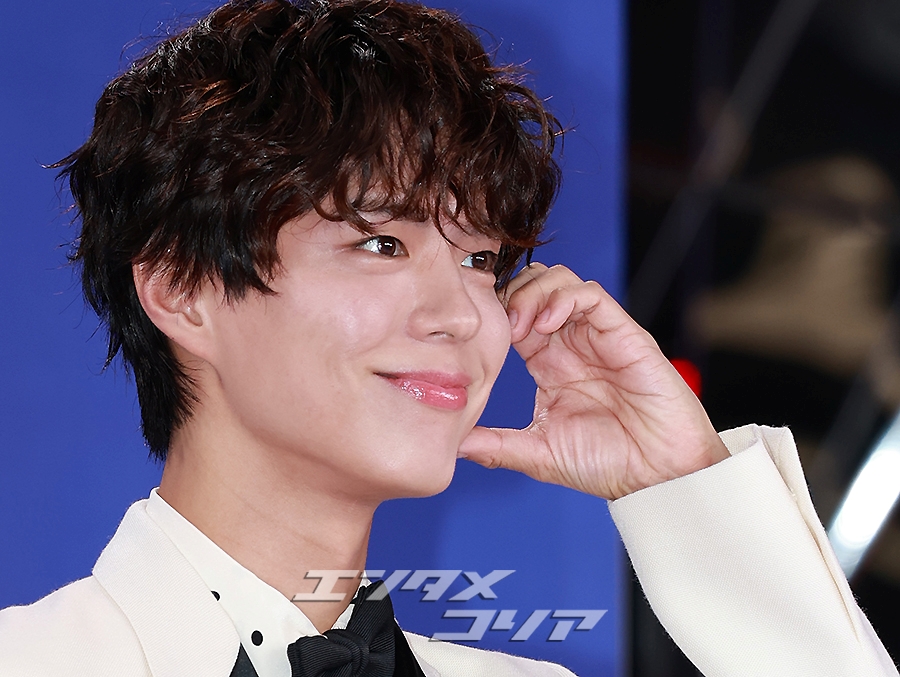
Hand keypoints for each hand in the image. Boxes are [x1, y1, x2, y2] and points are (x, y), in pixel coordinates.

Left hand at [458, 263, 729, 499]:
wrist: (658, 477)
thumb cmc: (607, 465)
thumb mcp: (538, 453)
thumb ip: (496, 446)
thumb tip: (452, 444)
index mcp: (548, 364)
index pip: (513, 316)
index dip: (493, 315)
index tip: (475, 337)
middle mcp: (570, 343)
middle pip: (533, 286)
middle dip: (510, 296)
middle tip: (500, 328)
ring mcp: (596, 335)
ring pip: (560, 280)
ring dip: (533, 293)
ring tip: (522, 326)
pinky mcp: (623, 333)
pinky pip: (590, 295)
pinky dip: (564, 299)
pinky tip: (548, 326)